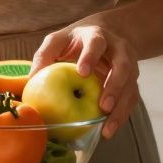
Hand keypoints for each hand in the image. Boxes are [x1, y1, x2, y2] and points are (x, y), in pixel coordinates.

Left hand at [31, 21, 139, 140]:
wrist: (108, 32)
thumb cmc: (77, 40)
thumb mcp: (59, 40)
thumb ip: (45, 54)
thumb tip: (30, 79)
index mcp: (98, 36)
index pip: (97, 43)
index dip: (91, 57)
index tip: (82, 72)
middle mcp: (118, 51)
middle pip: (123, 67)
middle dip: (114, 87)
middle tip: (103, 106)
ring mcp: (129, 67)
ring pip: (131, 87)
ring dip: (120, 108)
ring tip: (107, 128)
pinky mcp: (132, 82)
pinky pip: (131, 100)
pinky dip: (122, 116)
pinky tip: (109, 129)